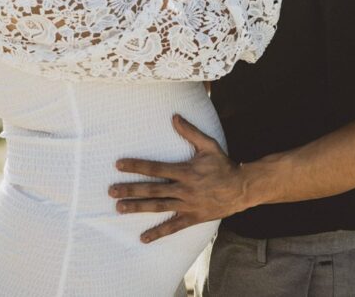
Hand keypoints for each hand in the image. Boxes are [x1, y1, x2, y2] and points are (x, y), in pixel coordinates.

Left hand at [108, 114, 252, 243]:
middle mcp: (184, 189)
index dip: (136, 166)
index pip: (155, 168)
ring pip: (159, 207)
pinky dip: (158, 233)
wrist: (243, 188)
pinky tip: (143, 238)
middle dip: (130, 190)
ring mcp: (188, 205)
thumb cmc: (224, 165)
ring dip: (138, 208)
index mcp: (185, 171)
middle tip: (111, 191)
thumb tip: (174, 117)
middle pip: (152, 189)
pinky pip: (173, 227)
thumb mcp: (209, 145)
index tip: (119, 165)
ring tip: (119, 209)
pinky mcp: (193, 218)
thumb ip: (190, 132)